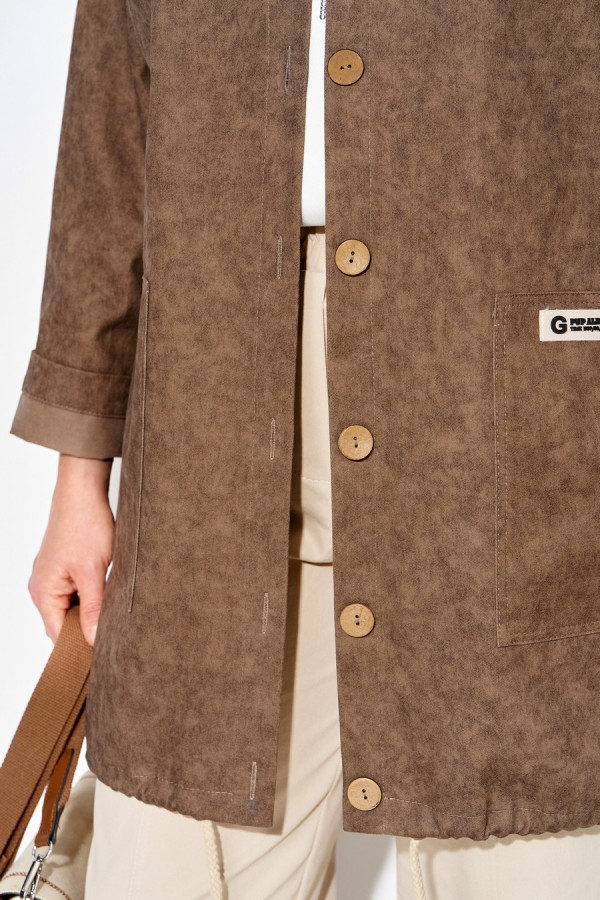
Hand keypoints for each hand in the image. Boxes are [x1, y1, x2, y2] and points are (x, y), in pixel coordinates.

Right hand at [27, 454, 114, 646]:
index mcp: (43, 592)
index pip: (59, 636)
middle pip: (64, 623)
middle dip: (87, 628)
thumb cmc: (85, 525)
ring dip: (91, 611)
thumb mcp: (94, 572)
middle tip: (115, 635)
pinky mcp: (64, 567)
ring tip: (113, 611)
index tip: (104, 655)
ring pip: (73, 607)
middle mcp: (43, 587)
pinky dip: (91, 596)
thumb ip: (93, 609)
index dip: (80, 647)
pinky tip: (109, 593)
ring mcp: (53, 577)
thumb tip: (94, 640)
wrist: (83, 490)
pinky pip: (76, 592)